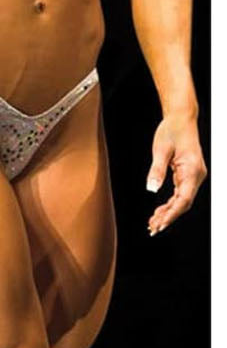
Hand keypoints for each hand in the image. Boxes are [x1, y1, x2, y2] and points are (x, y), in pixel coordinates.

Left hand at [146, 112, 207, 234]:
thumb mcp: (160, 149)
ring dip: (168, 212)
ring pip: (182, 201)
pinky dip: (170, 204)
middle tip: (152, 228)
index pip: (184, 199)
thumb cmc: (172, 130)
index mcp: (192, 169)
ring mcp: (194, 176)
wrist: (181, 118)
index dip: (172, 214)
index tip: (160, 224)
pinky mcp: (189, 175)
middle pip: (184, 203)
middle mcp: (196, 175)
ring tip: (153, 223)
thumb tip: (151, 189)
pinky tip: (159, 212)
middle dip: (168, 217)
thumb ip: (156, 170)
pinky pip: (181, 194)